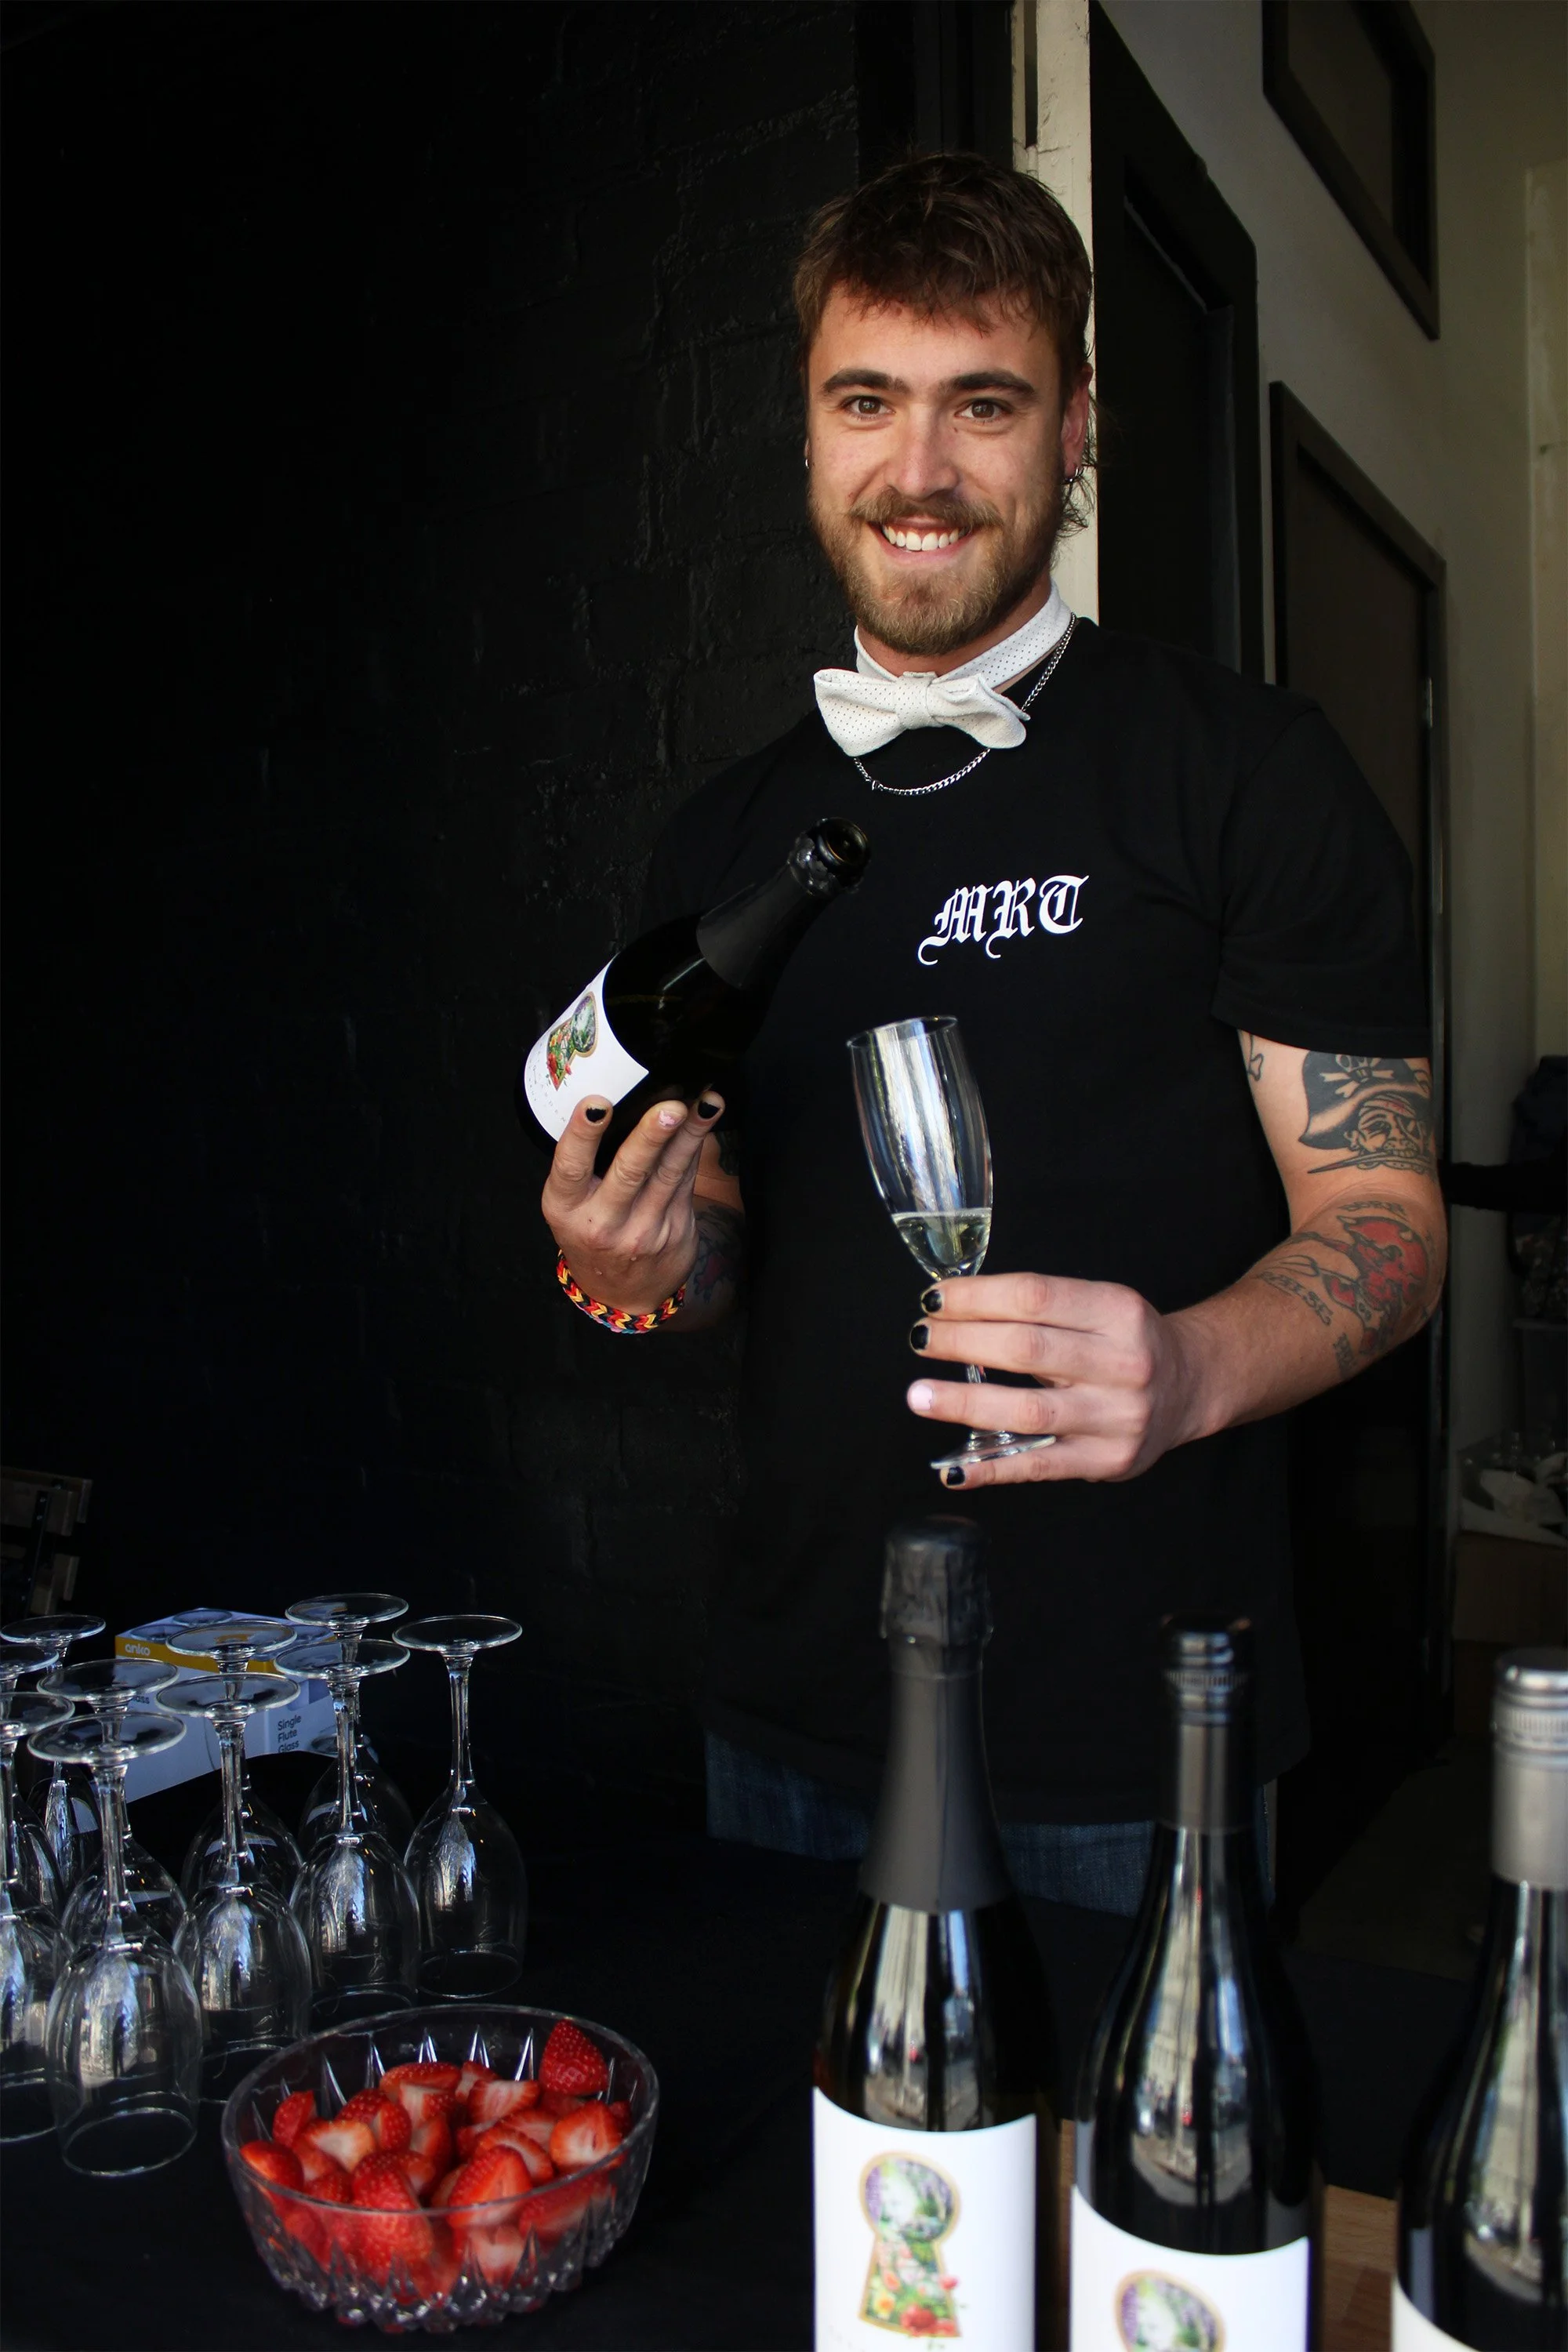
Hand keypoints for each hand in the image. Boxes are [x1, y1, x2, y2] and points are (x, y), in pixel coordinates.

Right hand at [542, 1093, 724, 1314]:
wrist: (621, 1293)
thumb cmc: (591, 1230)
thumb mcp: (571, 1204)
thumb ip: (587, 1163)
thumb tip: (624, 1098)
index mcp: (565, 1208)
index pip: (571, 1167)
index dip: (583, 1134)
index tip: (597, 1104)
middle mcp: (602, 1222)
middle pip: (629, 1171)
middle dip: (651, 1136)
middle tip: (670, 1107)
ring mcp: (643, 1230)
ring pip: (669, 1172)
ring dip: (690, 1134)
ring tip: (704, 1102)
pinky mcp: (675, 1230)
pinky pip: (686, 1179)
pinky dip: (696, 1145)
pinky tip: (706, 1118)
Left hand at [905, 1273, 1198, 1486]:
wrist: (1190, 1385)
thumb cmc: (1125, 1341)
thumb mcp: (1099, 1306)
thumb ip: (1040, 1310)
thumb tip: (954, 1311)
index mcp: (1117, 1311)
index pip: (1034, 1297)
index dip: (976, 1297)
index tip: (935, 1300)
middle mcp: (1123, 1363)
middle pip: (1025, 1350)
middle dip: (961, 1343)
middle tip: (921, 1340)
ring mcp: (1117, 1417)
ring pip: (1027, 1411)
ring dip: (964, 1403)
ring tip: (920, 1396)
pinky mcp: (1108, 1461)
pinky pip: (1038, 1466)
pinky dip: (990, 1469)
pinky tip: (953, 1467)